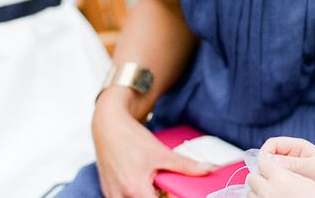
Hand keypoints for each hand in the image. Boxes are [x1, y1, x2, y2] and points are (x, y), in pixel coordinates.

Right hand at [93, 89, 213, 196]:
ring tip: (152, 182)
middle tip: (164, 185)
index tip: (174, 192)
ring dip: (147, 195)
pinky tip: (140, 180)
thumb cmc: (130, 137)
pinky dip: (136, 193)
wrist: (107, 124)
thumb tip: (207, 169)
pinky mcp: (108, 191)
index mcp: (135, 190)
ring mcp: (112, 195)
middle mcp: (121, 196)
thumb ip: (185, 165)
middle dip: (159, 197)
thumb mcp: (161, 152)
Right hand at [253, 138, 314, 197]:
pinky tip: (280, 189)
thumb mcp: (312, 168)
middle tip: (267, 178)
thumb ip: (291, 163)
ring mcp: (292, 167)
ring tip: (275, 184)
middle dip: (266, 165)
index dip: (265, 153)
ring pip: (273, 168)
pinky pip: (280, 178)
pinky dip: (277, 182)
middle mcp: (292, 155)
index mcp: (297, 146)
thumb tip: (268, 161)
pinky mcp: (293, 179)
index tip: (262, 166)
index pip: (273, 143)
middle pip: (270, 155)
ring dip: (272, 175)